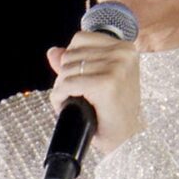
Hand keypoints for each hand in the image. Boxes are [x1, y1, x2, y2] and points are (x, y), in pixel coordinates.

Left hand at [46, 31, 142, 154]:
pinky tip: (66, 106)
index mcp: (124, 47)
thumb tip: (52, 52)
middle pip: (70, 54)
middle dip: (64, 76)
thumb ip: (75, 62)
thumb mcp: (97, 80)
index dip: (70, 59)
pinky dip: (59, 96)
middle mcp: (123, 53)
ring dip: (61, 88)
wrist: (126, 139)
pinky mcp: (106, 84)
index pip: (80, 39)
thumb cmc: (113, 110)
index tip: (78, 79)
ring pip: (66, 70)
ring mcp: (116, 67)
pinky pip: (67, 84)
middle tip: (73, 95)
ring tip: (71, 101)